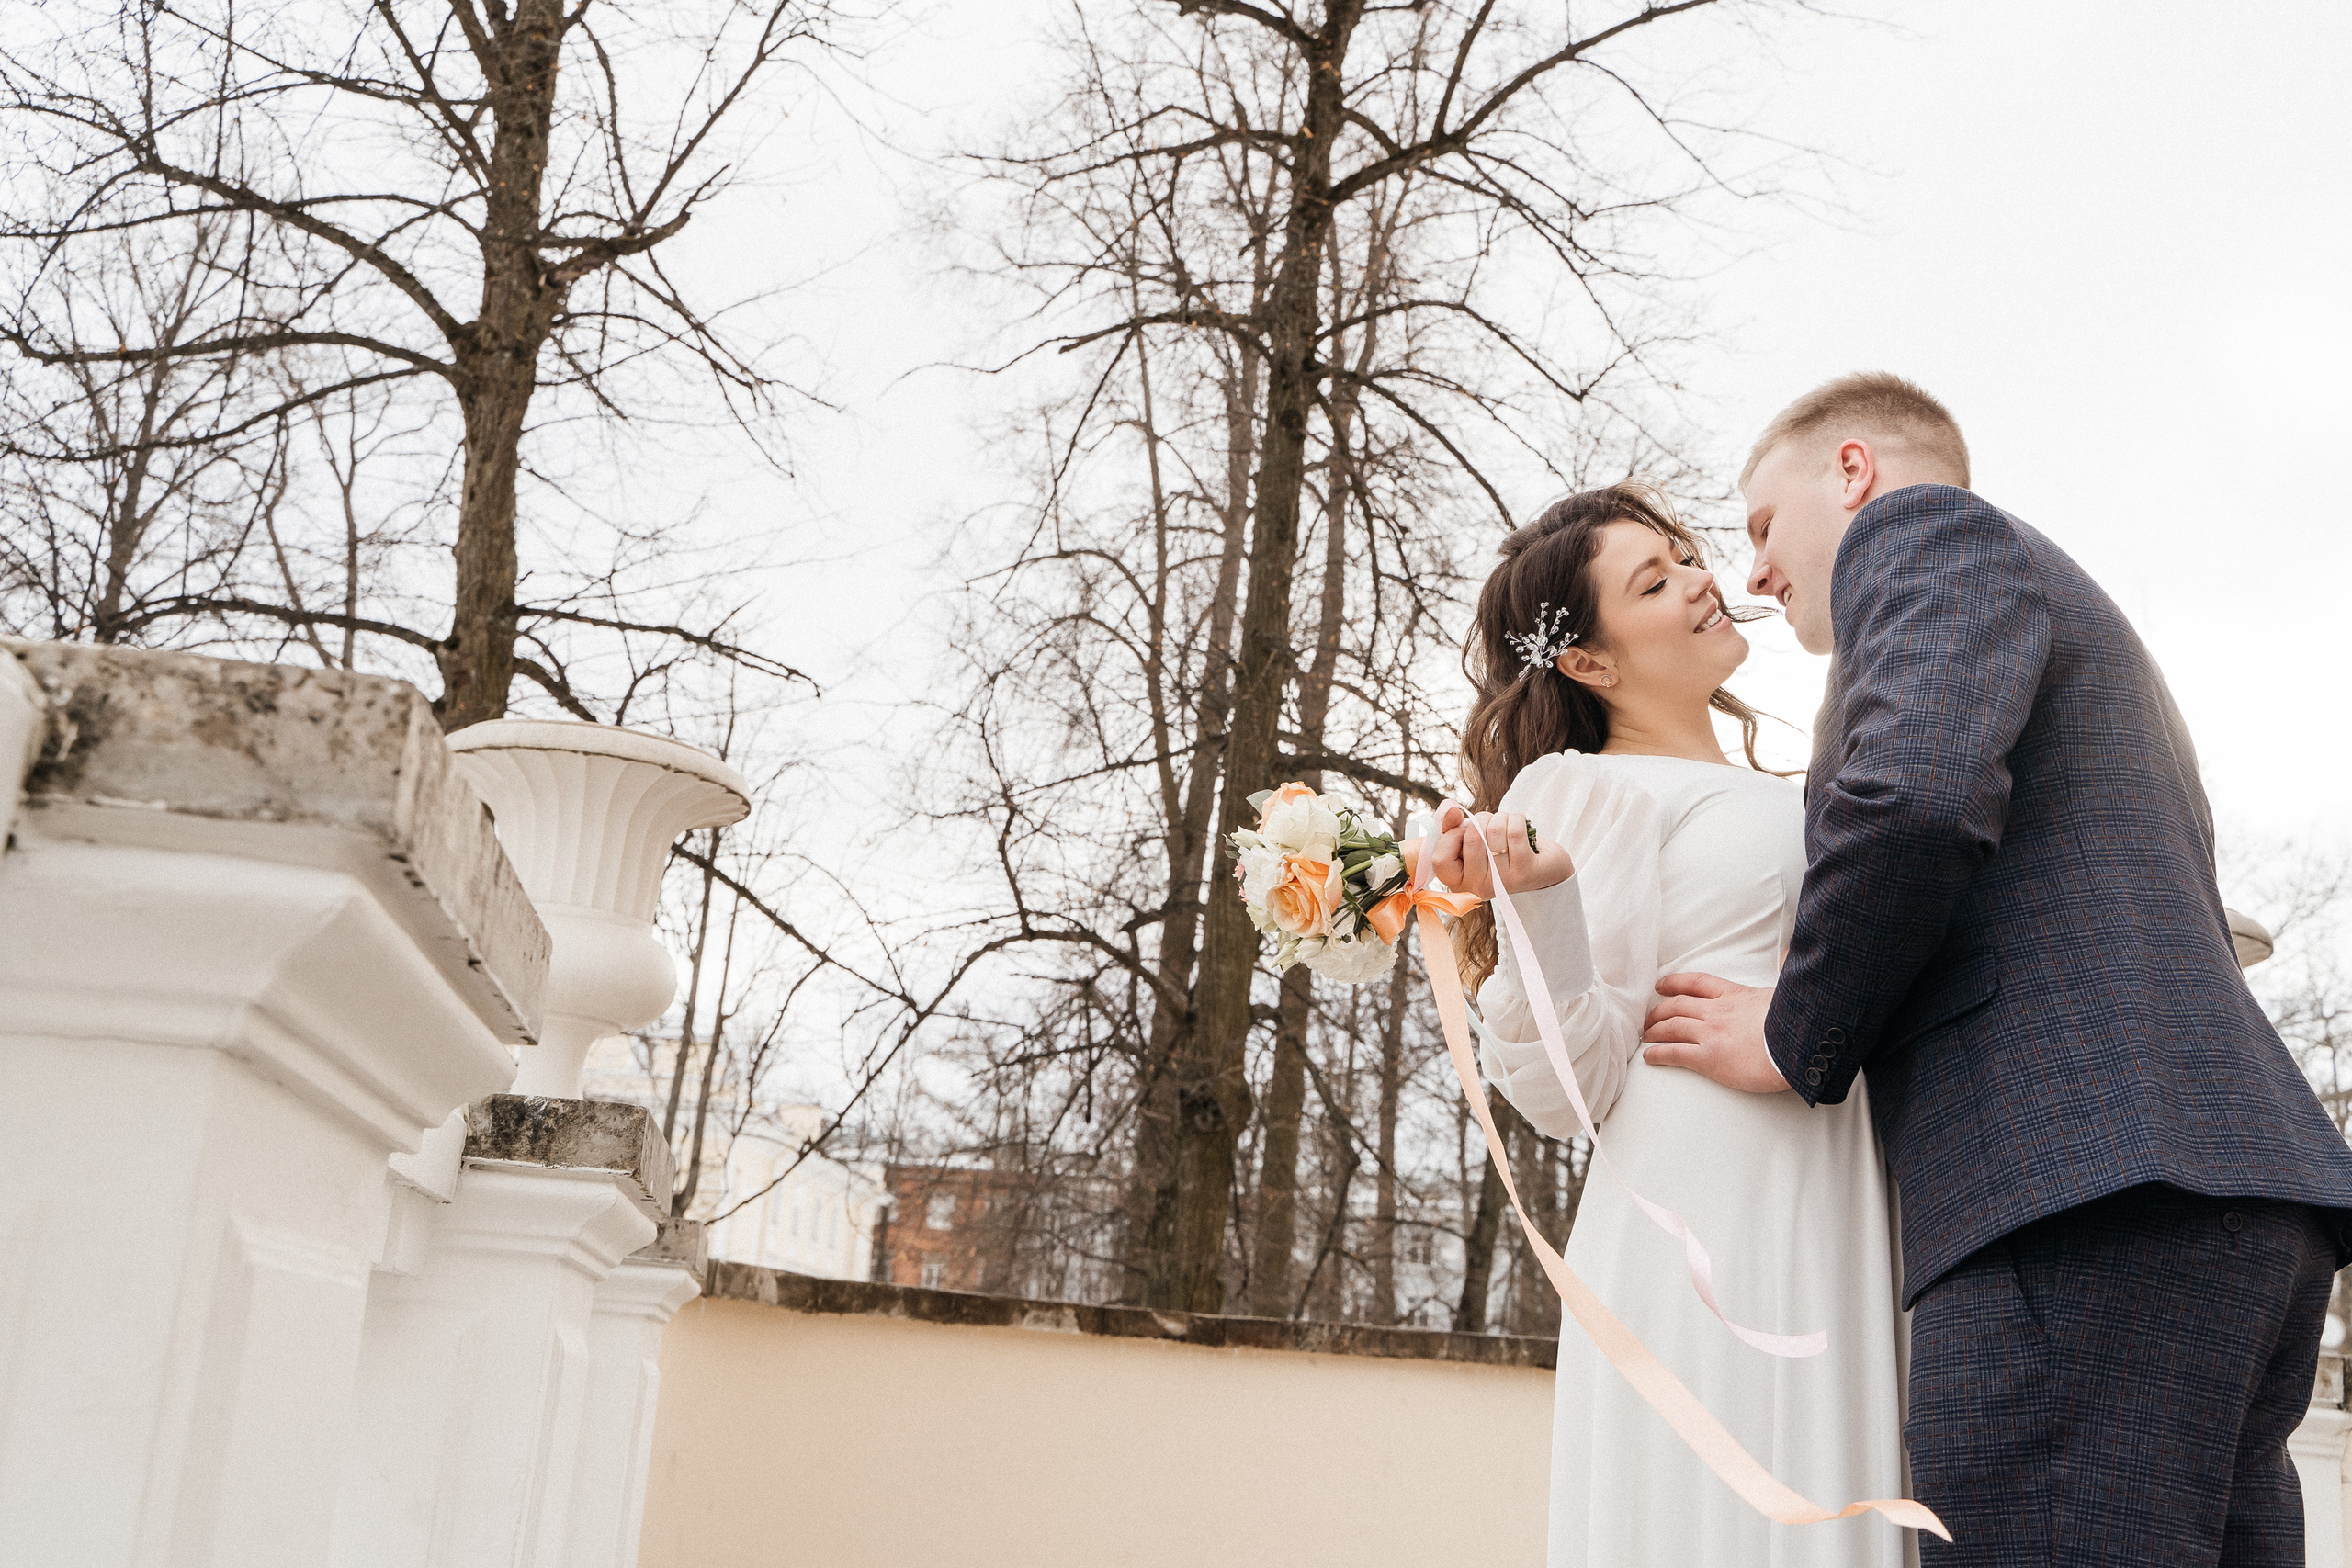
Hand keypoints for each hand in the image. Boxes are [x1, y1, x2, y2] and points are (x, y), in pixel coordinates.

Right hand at [1422, 804, 1573, 898]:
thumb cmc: (1498, 851)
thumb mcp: (1470, 841)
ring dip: (1500, 818)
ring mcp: (1501, 882)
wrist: (1542, 867)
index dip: (1451, 836)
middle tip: (1490, 824)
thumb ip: (1452, 828)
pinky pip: (1514, 831)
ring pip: (1493, 830)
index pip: (1440, 859)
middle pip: (1471, 838)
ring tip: (1506, 825)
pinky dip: (1517, 819)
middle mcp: (1478, 888)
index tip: (1464, 830)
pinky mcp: (1524, 872)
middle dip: (1481, 819)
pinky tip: (1520, 824)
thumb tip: (1452, 811)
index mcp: (1459, 883)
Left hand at [1640, 973, 1790, 1093]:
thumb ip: (1786, 969)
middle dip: (1659, 1010)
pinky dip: (1658, 1054)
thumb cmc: (1798, 1021)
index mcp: (1735, 994)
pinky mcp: (1709, 1058)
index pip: (1697, 982)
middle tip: (1648, 1017)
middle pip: (1677, 1005)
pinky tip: (1649, 1057)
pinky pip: (1675, 1053)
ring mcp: (1711, 1034)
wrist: (1799, 1047)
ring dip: (1655, 1030)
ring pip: (1671, 1026)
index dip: (1675, 982)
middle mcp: (1717, 1011)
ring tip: (1646, 1035)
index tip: (1661, 985)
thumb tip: (1793, 949)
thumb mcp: (1790, 989)